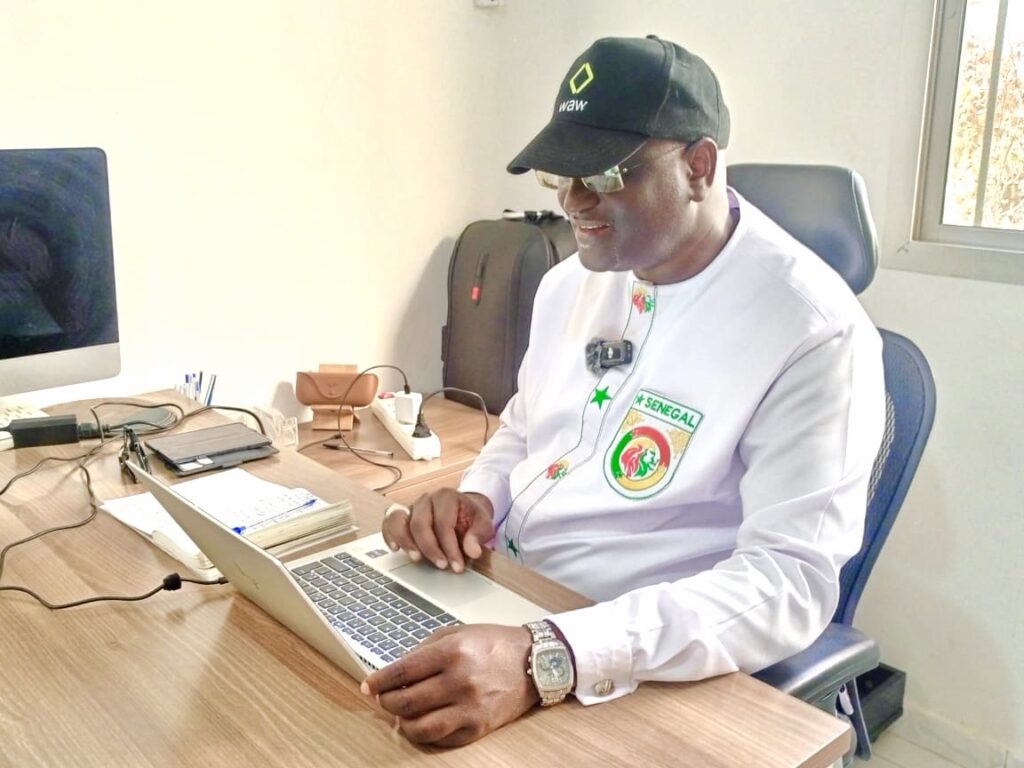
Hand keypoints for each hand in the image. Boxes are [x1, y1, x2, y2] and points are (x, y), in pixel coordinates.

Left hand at [361, 624, 537, 746]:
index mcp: (453, 652)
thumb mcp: (458, 633)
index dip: (380, 680)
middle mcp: (460, 680)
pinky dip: (425, 734)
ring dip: (403, 722)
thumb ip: (426, 649)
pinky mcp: (478, 728)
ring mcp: (470, 708)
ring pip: (420, 727)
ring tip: (402, 713)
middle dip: (387, 701)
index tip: (369, 684)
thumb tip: (397, 669)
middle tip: (385, 697)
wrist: (534, 662)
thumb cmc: (495, 644)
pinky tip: (423, 723)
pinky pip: (441, 739)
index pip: (403, 670)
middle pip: (407, 700)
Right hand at [382, 489, 493, 572]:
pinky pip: (389, 522)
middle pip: (420, 524)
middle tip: (441, 565)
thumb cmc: (471, 517)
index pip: (443, 524)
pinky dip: (389, 535)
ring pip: (399, 521)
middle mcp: (427, 499)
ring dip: (406, 542)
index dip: (449, 547)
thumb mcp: (482, 523)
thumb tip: (472, 551)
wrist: (464, 510)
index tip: (457, 565)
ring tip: (416, 558)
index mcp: (447, 497)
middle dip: (430, 548)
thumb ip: (478, 535)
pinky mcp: (403, 516)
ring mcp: (412, 507)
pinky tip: (395, 548)